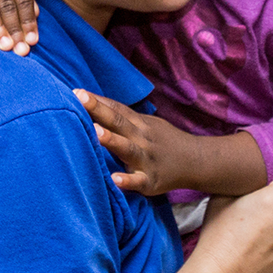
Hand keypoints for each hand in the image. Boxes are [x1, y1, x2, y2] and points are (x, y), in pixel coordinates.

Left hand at [73, 89, 194, 194]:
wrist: (196, 161)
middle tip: (81, 99)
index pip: (116, 108)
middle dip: (99, 110)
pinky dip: (127, 181)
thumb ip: (122, 117)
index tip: (76, 92)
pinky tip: (114, 179)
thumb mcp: (145, 124)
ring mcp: (146, 159)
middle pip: (119, 122)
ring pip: (127, 149)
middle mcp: (141, 138)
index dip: (97, 100)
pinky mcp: (151, 181)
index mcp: (138, 124)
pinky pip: (138, 181)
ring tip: (95, 133)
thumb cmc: (162, 141)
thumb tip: (93, 104)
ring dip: (112, 140)